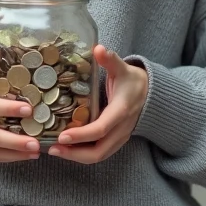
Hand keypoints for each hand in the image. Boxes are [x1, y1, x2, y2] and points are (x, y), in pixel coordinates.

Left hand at [48, 45, 147, 163]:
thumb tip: (98, 48)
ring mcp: (120, 137)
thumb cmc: (133, 81)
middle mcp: (121, 129)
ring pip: (99, 155)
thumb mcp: (123, 68)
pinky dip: (83, 154)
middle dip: (74, 154)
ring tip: (55, 150)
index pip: (100, 129)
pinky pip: (100, 153)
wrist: (152, 94)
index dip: (81, 135)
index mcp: (121, 111)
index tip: (61, 136)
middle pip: (98, 151)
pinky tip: (68, 148)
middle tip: (52, 148)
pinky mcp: (116, 140)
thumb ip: (110, 60)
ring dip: (77, 156)